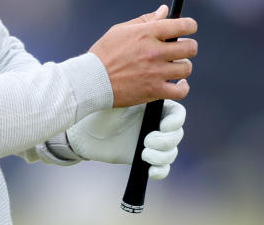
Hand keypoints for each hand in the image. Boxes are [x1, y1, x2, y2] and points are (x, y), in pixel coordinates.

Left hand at [65, 100, 185, 179]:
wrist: (86, 132)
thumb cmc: (100, 110)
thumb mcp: (117, 100)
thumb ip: (136, 96)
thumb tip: (155, 92)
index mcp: (154, 107)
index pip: (177, 113)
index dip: (176, 121)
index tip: (162, 126)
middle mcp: (156, 124)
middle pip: (177, 134)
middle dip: (166, 141)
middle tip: (146, 141)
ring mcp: (152, 143)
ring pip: (172, 152)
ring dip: (162, 156)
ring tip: (144, 154)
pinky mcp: (145, 159)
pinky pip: (163, 168)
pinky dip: (160, 171)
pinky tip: (149, 170)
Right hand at [89, 5, 196, 106]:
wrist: (92, 80)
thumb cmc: (104, 53)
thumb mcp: (121, 30)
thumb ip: (145, 20)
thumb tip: (164, 10)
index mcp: (146, 34)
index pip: (181, 26)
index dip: (190, 25)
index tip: (190, 28)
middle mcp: (154, 52)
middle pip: (190, 47)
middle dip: (189, 46)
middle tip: (182, 48)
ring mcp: (156, 72)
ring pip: (186, 68)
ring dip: (182, 66)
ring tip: (174, 66)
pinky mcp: (154, 91)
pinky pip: (181, 91)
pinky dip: (183, 87)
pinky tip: (179, 83)